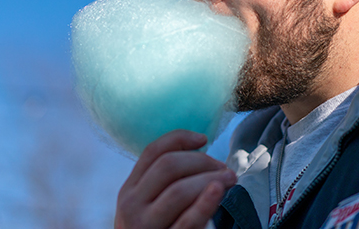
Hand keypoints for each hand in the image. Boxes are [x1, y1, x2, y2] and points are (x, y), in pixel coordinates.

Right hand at [114, 129, 236, 228]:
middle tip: (224, 168)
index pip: (152, 151)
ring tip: (229, 180)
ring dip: (209, 179)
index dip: (180, 138)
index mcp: (129, 189)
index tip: (204, 139)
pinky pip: (187, 221)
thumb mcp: (148, 206)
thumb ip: (163, 182)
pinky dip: (205, 203)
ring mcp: (145, 226)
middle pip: (168, 165)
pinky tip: (218, 191)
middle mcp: (131, 204)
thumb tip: (199, 148)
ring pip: (178, 190)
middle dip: (201, 160)